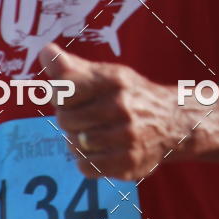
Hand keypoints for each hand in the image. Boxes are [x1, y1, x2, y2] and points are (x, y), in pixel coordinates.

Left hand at [40, 44, 184, 180]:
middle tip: (84, 116)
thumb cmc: (129, 94)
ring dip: (76, 141)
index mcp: (114, 80)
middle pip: (65, 119)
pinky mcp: (128, 162)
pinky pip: (86, 167)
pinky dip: (86, 160)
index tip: (68, 95)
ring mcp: (126, 136)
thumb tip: (45, 51)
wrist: (173, 121)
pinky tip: (99, 150)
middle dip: (68, 119)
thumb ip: (72, 66)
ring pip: (74, 144)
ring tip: (91, 133)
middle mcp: (121, 106)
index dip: (59, 94)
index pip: (64, 89)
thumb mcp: (107, 74)